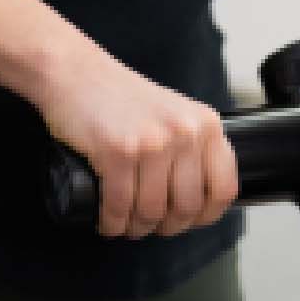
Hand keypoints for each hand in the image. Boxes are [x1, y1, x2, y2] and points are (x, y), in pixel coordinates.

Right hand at [36, 49, 239, 238]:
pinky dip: (112, 222)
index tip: (189, 221)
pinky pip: (119, 206)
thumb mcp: (175, 114)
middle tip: (151, 225)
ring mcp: (152, 142)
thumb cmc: (121, 97)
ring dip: (136, 228)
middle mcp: (184, 133)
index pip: (224, 188)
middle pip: (186, 207)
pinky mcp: (117, 151)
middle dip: (166, 226)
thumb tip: (198, 199)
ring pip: (152, 211)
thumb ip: (193, 148)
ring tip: (126, 224)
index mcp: (205, 125)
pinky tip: (108, 221)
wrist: (75, 72)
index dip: (206, 215)